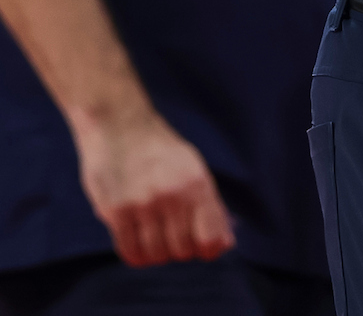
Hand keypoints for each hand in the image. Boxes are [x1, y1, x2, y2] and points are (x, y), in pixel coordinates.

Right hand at [72, 108, 235, 265]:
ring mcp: (144, 204)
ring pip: (155, 253)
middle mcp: (173, 195)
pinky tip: (137, 246)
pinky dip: (135, 256)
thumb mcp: (194, 169)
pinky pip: (128, 250)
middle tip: (173, 241)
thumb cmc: (161, 151)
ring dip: (156, 255)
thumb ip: (210, 206)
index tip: (203, 252)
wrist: (120, 127)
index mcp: (198, 184)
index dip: (208, 250)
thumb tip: (225, 243)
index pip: (210, 236)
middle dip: (179, 251)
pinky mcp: (116, 211)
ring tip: (154, 241)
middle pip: (181, 249)